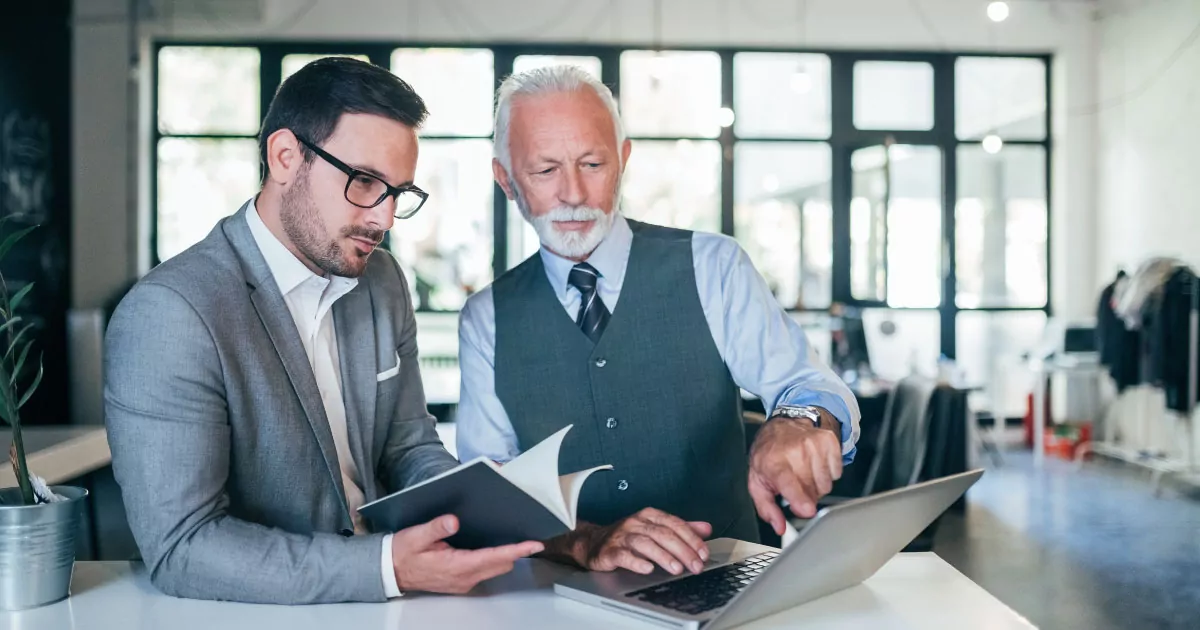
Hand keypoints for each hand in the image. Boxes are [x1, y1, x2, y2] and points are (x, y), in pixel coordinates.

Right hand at [391, 514, 543, 593]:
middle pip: (501, 564)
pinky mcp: (461, 580)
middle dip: (517, 552)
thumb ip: (435, 528)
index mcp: (456, 566)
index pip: (494, 557)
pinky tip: (496, 546)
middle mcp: (464, 577)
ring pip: (495, 568)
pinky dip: (495, 559)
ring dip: (507, 556)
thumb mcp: (415, 536)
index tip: (533, 544)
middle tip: (530, 535)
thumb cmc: (403, 553)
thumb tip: (454, 521)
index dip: (516, 550)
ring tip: (517, 539)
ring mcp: (463, 581)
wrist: (390, 571)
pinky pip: (485, 570)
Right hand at [569, 508, 711, 575]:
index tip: (704, 554)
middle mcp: (636, 522)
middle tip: (696, 566)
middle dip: (683, 551)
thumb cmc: (629, 536)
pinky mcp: (610, 551)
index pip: (675, 524)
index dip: (692, 539)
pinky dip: (636, 562)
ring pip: (645, 543)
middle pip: (663, 534)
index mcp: (650, 515)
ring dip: (663, 556)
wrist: (594, 542)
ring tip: (677, 568)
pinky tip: (648, 569)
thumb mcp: (656, 529)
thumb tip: (706, 528)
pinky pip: (624, 555)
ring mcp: (622, 536)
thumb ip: (681, 528)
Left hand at [748, 412, 842, 534]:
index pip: (789, 482)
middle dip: (805, 496)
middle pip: (812, 490)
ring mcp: (814, 444)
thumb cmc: (770, 454)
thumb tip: (779, 526)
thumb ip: (766, 507)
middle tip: (796, 486)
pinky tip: (815, 465)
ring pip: (826, 484)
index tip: (807, 511)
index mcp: (773, 462)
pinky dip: (828, 473)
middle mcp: (795, 451)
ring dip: (817, 485)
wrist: (783, 424)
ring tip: (805, 473)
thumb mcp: (758, 480)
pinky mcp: (829, 441)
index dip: (799, 499)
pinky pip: (836, 472)